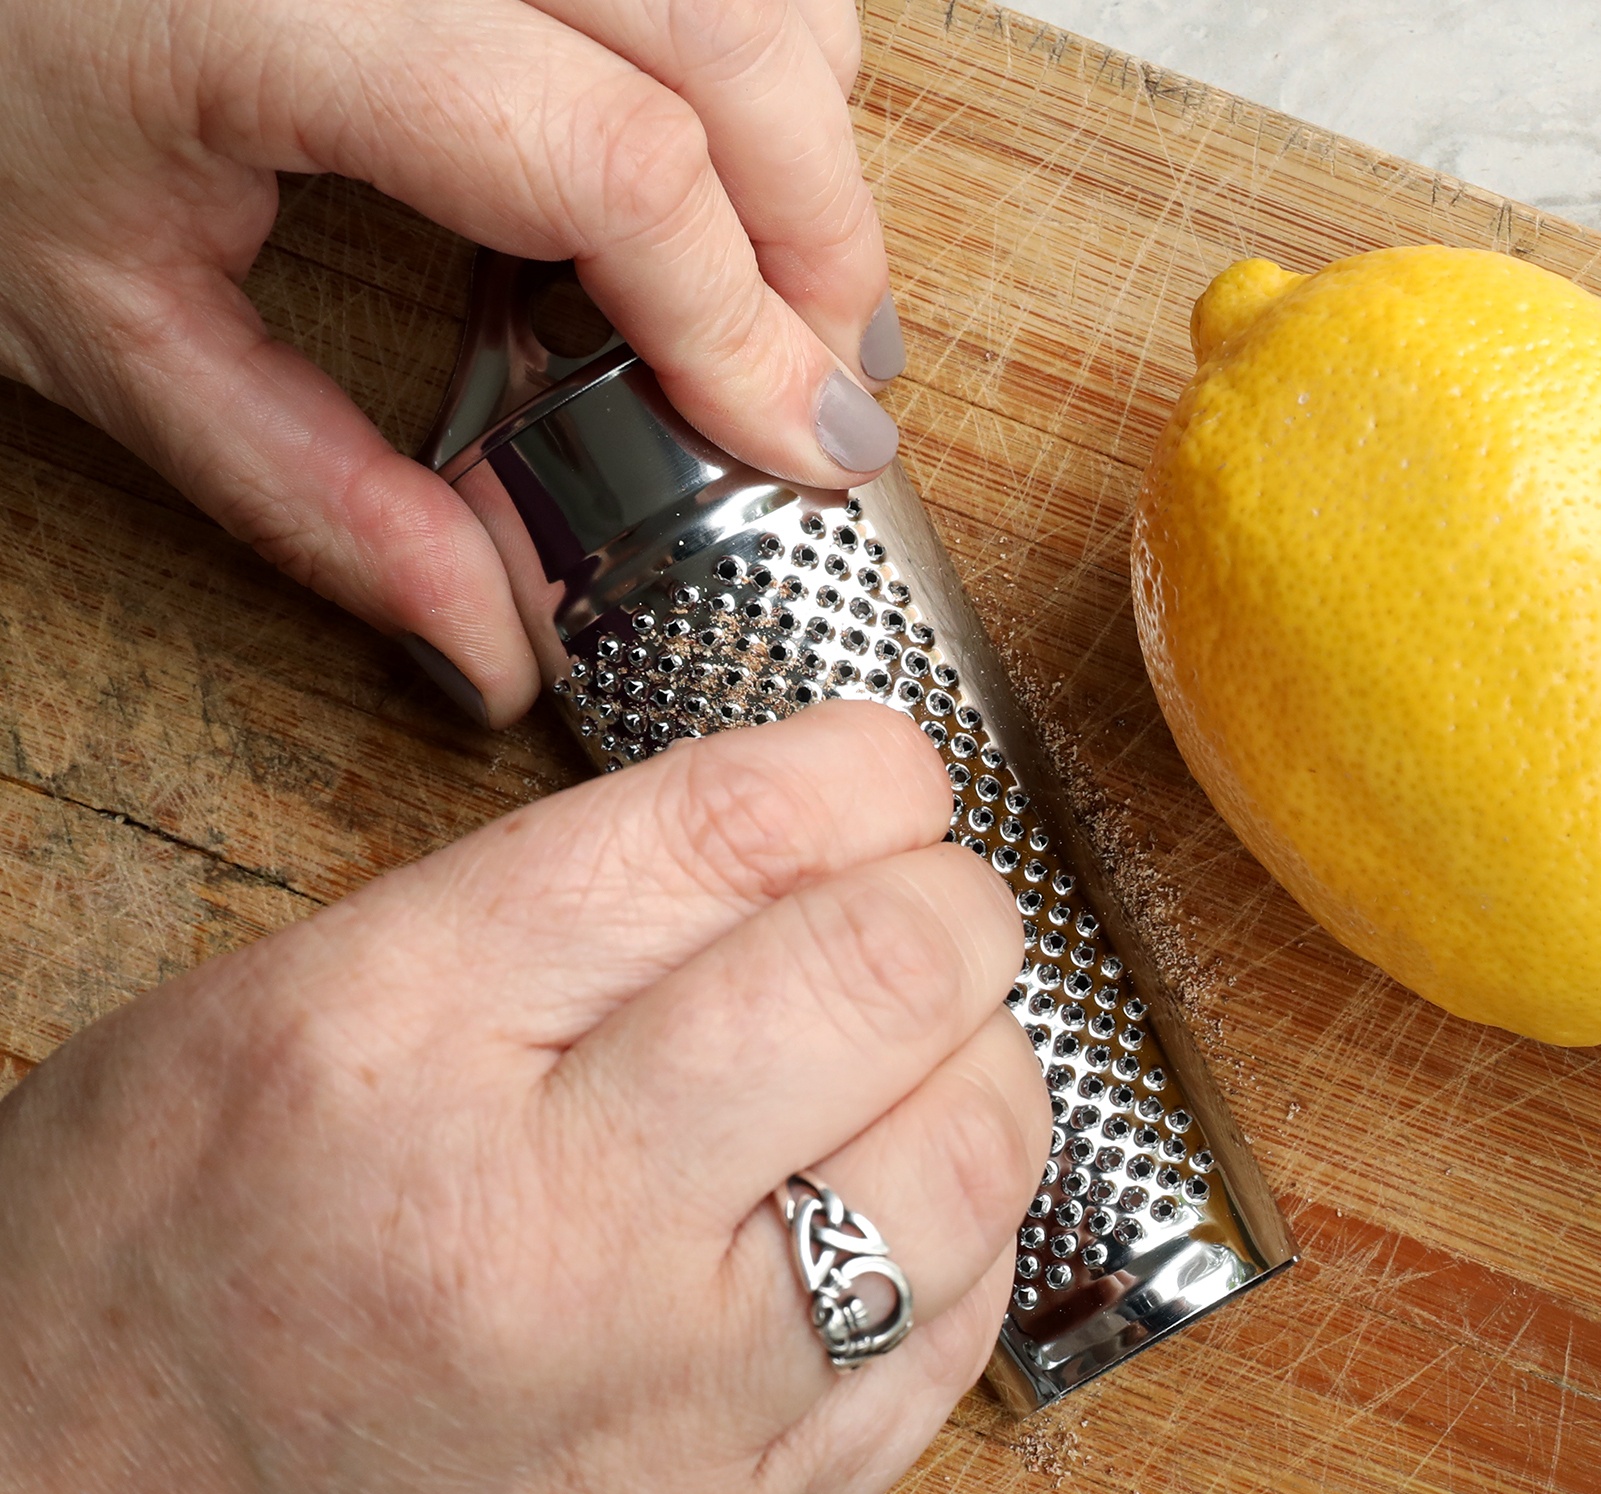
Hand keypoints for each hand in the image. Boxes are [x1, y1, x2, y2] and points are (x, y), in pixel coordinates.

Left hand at [0, 0, 896, 727]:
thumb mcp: (91, 320)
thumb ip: (305, 489)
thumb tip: (489, 643)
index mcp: (276, 8)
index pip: (611, 162)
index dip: (739, 323)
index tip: (803, 450)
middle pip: (729, 42)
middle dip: (823, 236)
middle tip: (830, 392)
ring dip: (807, 130)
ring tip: (788, 282)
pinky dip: (751, 48)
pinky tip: (718, 155)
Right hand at [0, 704, 1049, 1493]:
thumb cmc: (102, 1335)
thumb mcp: (227, 1045)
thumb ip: (497, 939)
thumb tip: (760, 849)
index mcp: (383, 1045)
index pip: (727, 834)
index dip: (860, 772)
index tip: (883, 776)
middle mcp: (554, 1218)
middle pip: (892, 972)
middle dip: (949, 904)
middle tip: (927, 910)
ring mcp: (678, 1397)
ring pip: (977, 1151)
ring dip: (984, 1068)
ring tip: (919, 1065)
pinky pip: (963, 1329)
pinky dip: (968, 1232)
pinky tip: (902, 1211)